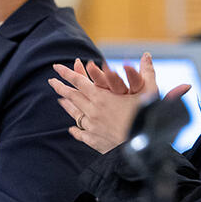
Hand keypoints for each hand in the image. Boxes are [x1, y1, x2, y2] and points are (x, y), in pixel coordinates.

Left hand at [48, 53, 190, 153]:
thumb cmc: (146, 117)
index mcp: (102, 97)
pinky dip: (75, 130)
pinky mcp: (95, 141)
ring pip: (74, 114)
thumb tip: (147, 55)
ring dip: (66, 106)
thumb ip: (147, 72)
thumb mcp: (149, 92)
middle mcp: (93, 111)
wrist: (142, 147)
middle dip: (61, 87)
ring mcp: (92, 127)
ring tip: (59, 100)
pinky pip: (81, 133)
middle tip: (51, 81)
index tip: (56, 67)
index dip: (67, 73)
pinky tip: (72, 129)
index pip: (79, 82)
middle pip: (72, 97)